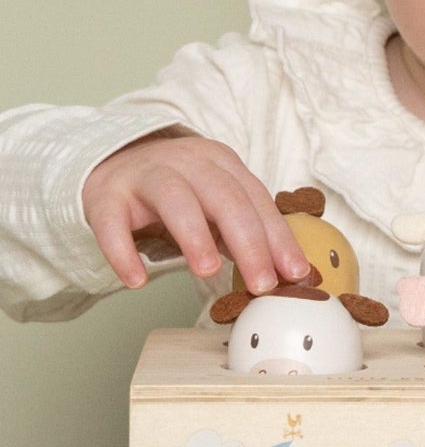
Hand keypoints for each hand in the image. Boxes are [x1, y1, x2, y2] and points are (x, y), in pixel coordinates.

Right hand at [81, 129, 310, 294]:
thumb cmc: (180, 191)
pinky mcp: (107, 196)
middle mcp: (188, 163)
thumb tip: (286, 274)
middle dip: (249, 243)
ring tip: (209, 271)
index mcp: (223, 163)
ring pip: (175, 199)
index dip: (278, 238)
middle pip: (225, 198)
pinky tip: (137, 280)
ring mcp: (145, 176)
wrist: (114, 162)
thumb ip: (247, 230)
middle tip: (262, 283)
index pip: (257, 200)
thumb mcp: (216, 202)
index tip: (295, 274)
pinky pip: (113, 223)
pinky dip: (123, 252)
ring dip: (195, 236)